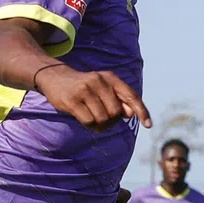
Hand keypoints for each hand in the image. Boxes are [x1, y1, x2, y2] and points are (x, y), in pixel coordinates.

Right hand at [35, 65, 150, 131]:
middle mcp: (99, 81)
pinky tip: (84, 118)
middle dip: (111, 120)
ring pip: (103, 119)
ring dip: (99, 124)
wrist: (55, 77)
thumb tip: (131, 114)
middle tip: (102, 117)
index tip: (148, 125)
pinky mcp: (72, 100)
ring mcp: (85, 90)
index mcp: (110, 78)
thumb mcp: (104, 89)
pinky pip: (89, 121)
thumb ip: (119, 100)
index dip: (141, 111)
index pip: (131, 96)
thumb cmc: (85, 87)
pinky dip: (89, 125)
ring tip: (92, 117)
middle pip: (116, 112)